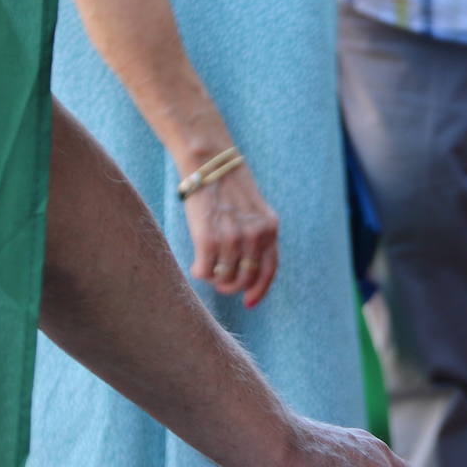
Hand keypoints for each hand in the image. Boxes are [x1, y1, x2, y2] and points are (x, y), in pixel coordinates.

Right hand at [185, 164, 278, 307]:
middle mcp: (255, 238)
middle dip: (231, 286)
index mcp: (270, 231)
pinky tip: (196, 267)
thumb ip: (258, 236)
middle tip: (220, 283)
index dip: (259, 291)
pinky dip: (200, 273)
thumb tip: (247, 270)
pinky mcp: (208, 239)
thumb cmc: (228, 188)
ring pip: (224, 278)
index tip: (248, 302)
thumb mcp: (256, 212)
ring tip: (207, 268)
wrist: (210, 164)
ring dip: (214, 278)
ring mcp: (233, 240)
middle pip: (245, 279)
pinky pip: (205, 271)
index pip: (268, 272)